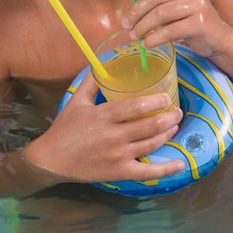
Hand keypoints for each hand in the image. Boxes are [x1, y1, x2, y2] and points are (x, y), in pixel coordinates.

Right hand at [24, 71, 183, 183]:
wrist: (52, 160)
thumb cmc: (65, 128)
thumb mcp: (77, 100)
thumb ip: (92, 81)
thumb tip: (103, 61)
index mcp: (103, 116)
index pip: (135, 107)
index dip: (155, 102)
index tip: (167, 97)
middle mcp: (113, 136)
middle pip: (149, 125)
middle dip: (168, 117)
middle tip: (177, 111)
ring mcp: (117, 155)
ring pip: (151, 144)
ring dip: (168, 134)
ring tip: (175, 126)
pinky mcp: (119, 172)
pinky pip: (147, 172)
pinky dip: (166, 169)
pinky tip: (179, 163)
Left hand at [118, 0, 228, 57]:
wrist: (216, 37)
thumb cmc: (188, 18)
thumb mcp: (172, 2)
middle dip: (136, 12)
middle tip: (126, 25)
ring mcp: (198, 4)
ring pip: (161, 14)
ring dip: (143, 27)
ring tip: (134, 36)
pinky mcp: (201, 23)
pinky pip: (170, 31)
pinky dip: (154, 38)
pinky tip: (147, 44)